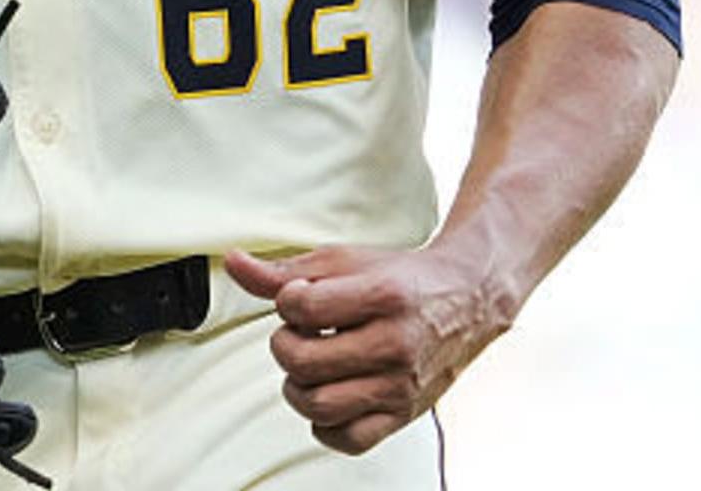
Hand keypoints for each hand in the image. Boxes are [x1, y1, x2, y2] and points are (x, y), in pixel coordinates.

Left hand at [223, 244, 514, 454]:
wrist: (467, 299)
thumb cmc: (399, 279)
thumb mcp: (343, 261)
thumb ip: (284, 270)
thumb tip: (233, 263)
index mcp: (383, 296)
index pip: (303, 306)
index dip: (287, 300)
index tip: (299, 298)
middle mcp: (396, 345)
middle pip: (303, 362)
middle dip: (285, 345)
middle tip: (299, 334)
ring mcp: (402, 386)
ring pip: (318, 406)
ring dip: (297, 386)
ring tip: (309, 365)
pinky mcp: (404, 414)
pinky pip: (347, 439)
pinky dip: (325, 423)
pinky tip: (329, 393)